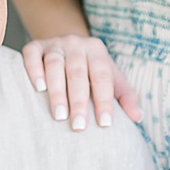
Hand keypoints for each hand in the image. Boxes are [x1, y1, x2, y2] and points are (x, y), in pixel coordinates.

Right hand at [20, 34, 140, 129]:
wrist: (66, 44)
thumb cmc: (91, 69)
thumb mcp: (111, 78)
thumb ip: (124, 96)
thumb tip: (137, 117)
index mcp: (97, 51)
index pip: (102, 77)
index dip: (104, 101)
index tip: (104, 124)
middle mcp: (76, 44)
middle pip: (77, 73)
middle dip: (79, 101)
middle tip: (79, 126)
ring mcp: (54, 43)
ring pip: (54, 65)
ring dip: (57, 91)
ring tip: (59, 115)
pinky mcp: (35, 45)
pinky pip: (32, 55)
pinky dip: (35, 70)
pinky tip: (38, 88)